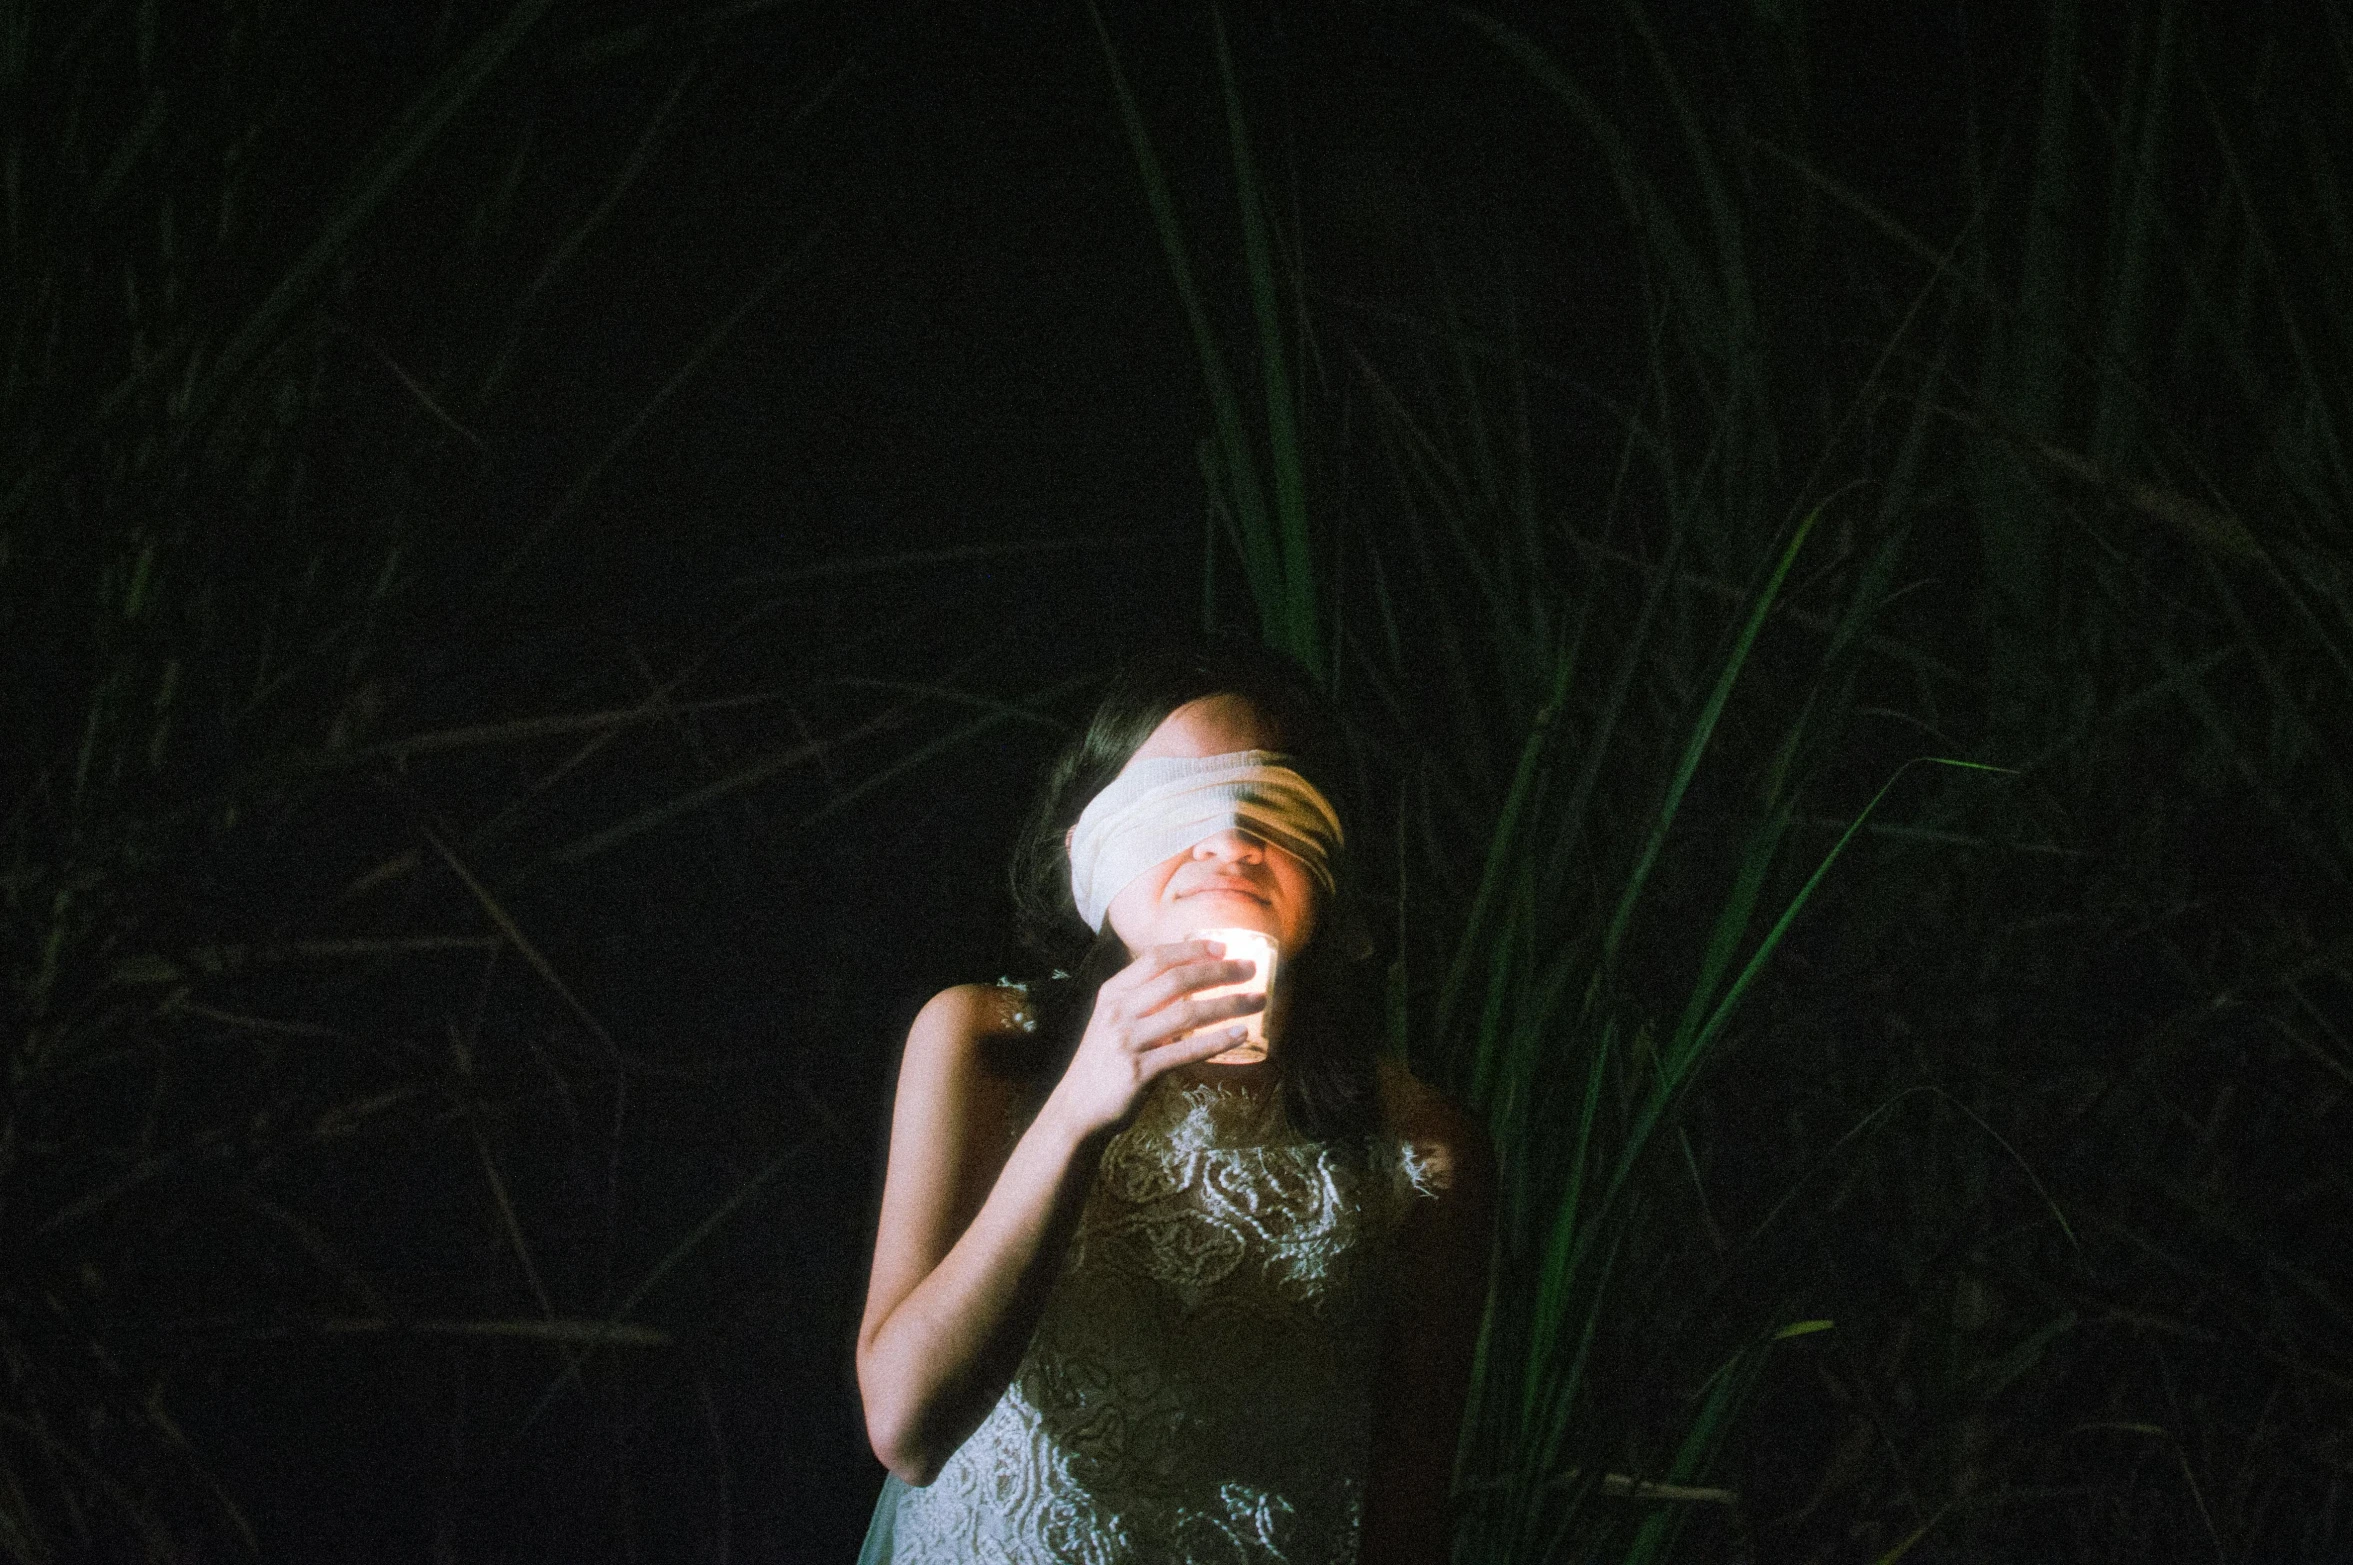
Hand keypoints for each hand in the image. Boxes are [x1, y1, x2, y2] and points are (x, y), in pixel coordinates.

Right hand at [1040, 939, 1265, 1142]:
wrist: (1077, 1108)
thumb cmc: (1105, 1062)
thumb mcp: (1114, 1021)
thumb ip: (1144, 1001)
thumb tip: (1191, 980)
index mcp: (1113, 993)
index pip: (1157, 959)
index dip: (1192, 950)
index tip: (1223, 947)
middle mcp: (1118, 1011)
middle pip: (1177, 980)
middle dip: (1219, 971)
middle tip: (1250, 969)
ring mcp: (1127, 1041)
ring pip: (1187, 1014)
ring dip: (1229, 1004)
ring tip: (1257, 1001)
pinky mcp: (1139, 1072)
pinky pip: (1186, 1051)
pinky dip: (1217, 1041)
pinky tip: (1240, 1034)